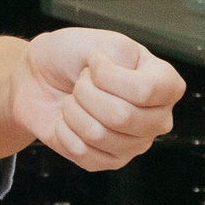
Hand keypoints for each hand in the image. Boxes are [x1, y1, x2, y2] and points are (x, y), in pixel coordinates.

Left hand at [11, 28, 184, 169]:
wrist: (39, 77)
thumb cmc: (73, 56)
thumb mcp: (100, 42)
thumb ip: (120, 57)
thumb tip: (117, 91)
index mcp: (165, 84)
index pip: (146, 91)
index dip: (109, 76)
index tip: (95, 61)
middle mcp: (158, 118)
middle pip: (122, 116)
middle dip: (87, 93)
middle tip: (80, 83)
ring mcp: (135, 144)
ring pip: (98, 134)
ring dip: (73, 110)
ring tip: (73, 99)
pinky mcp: (110, 162)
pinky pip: (82, 151)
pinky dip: (64, 130)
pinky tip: (69, 119)